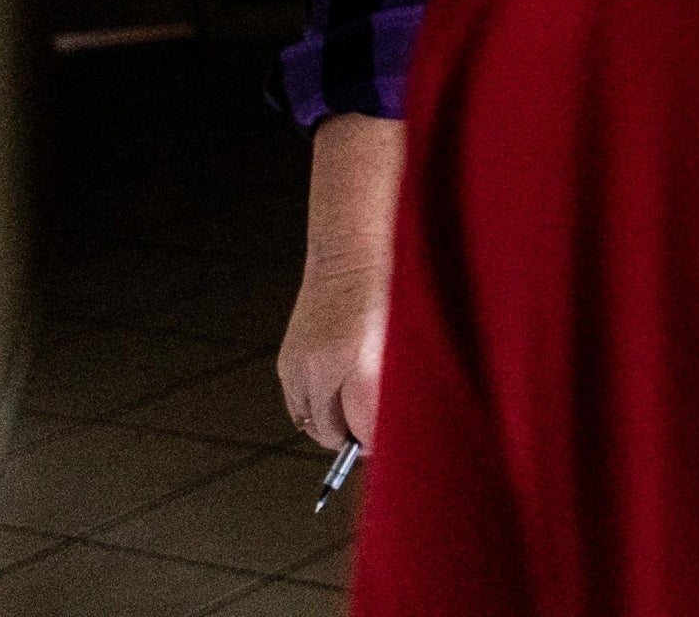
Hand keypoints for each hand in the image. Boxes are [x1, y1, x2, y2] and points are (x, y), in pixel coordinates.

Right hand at [278, 111, 404, 451]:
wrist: (354, 251)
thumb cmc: (396, 289)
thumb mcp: (412, 341)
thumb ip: (402, 387)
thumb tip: (397, 430)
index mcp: (360, 363)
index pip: (366, 432)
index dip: (383, 445)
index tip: (397, 447)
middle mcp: (322, 369)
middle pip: (336, 435)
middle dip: (359, 438)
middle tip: (383, 433)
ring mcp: (299, 366)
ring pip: (313, 426)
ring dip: (336, 427)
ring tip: (362, 413)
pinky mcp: (286, 363)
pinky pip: (300, 408)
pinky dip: (319, 411)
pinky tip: (342, 399)